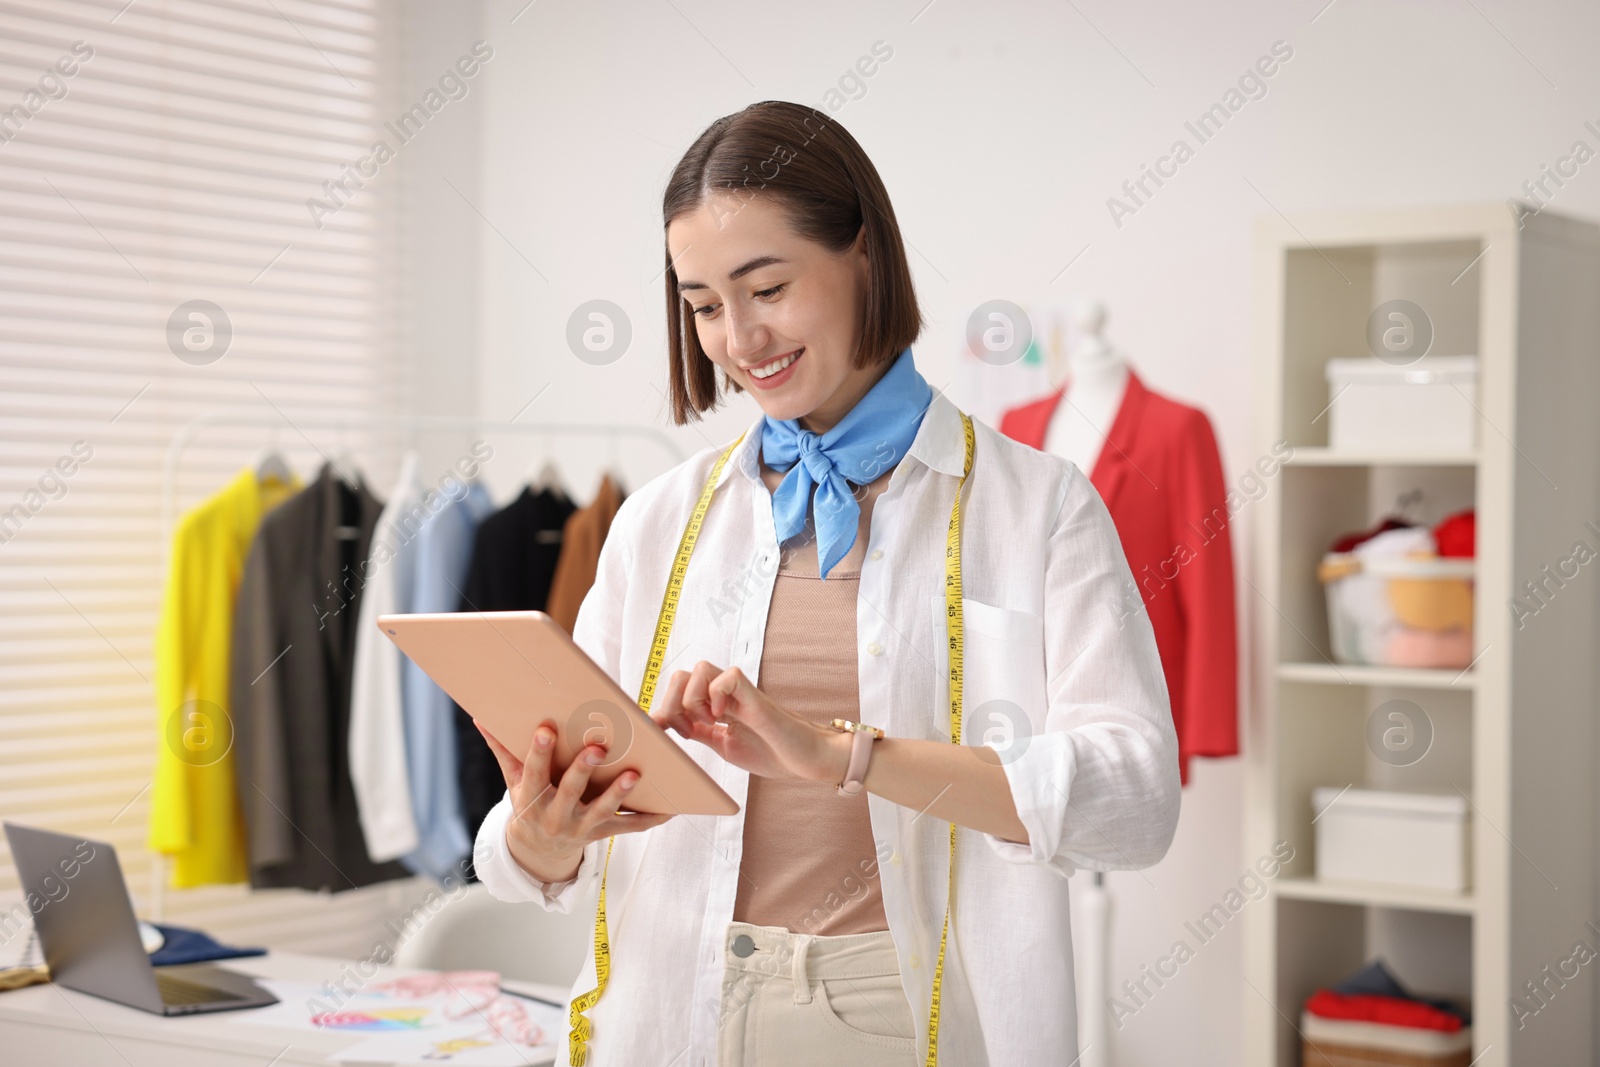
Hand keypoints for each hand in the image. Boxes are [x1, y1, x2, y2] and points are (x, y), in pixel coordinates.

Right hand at [477, 720, 672, 883]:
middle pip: (571, 792)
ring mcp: (581, 828)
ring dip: (619, 793)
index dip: (539, 752)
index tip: (545, 728)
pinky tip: (671, 807)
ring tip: (634, 774)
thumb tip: (480, 718)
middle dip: (583, 771)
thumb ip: (502, 750)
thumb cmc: (529, 802)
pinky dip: (651, 819)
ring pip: (602, 812)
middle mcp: (557, 816)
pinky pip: (630, 828)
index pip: (534, 773)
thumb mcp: (512, 781)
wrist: (538, 850)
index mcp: (532, 799)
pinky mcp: (603, 833)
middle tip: (597, 748)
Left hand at [649, 660, 851, 782]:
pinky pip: (727, 677)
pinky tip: (723, 718)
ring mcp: (739, 692)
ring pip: (700, 669)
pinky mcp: (754, 695)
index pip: (677, 689)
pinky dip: (716, 697)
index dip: (663, 709)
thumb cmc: (772, 753)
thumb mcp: (723, 745)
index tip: (663, 733)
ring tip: (708, 724)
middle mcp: (724, 693)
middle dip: (672, 704)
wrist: (805, 761)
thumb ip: (700, 732)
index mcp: (715, 704)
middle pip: (682, 674)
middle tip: (689, 731)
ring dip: (693, 700)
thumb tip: (667, 726)